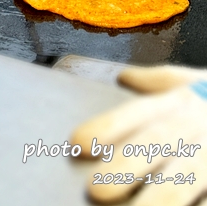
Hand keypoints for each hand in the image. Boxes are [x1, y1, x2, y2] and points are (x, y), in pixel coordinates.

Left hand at [71, 65, 206, 204]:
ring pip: (185, 180)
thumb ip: (155, 82)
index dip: (107, 128)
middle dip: (126, 167)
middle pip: (156, 145)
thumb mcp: (191, 81)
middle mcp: (194, 127)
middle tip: (96, 190)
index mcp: (178, 102)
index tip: (76, 144)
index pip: (137, 113)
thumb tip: (123, 77)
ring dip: (159, 200)